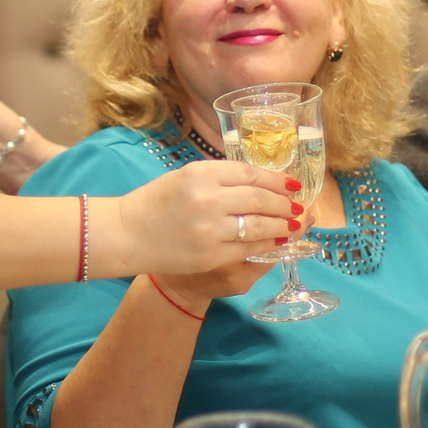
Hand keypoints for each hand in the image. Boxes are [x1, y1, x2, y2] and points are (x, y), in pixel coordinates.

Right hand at [102, 160, 299, 279]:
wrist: (129, 234)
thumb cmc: (157, 203)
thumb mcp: (185, 177)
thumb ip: (220, 178)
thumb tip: (261, 183)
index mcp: (201, 173)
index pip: (251, 174)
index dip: (276, 180)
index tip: (293, 185)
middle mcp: (208, 198)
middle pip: (260, 199)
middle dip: (284, 204)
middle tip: (298, 206)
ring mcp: (210, 229)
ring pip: (259, 225)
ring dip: (282, 225)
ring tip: (294, 224)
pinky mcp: (211, 255)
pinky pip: (249, 249)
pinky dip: (268, 245)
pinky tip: (278, 242)